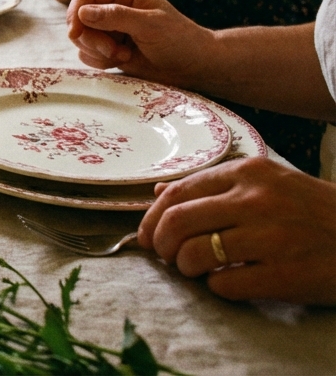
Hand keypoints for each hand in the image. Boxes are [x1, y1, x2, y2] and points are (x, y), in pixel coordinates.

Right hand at [65, 0, 216, 88]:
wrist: (193, 67)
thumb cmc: (179, 40)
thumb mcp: (149, 25)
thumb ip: (115, 17)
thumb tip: (82, 12)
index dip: (76, 11)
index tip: (76, 32)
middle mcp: (113, 7)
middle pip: (78, 18)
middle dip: (90, 38)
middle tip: (112, 50)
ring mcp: (109, 28)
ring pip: (81, 38)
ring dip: (97, 51)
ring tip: (123, 55)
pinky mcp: (108, 47)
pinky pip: (87, 53)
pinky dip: (100, 61)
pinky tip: (122, 60)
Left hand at [137, 156, 335, 303]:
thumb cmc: (314, 213)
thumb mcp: (269, 184)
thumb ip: (215, 187)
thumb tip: (159, 192)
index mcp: (249, 172)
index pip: (178, 192)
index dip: (152, 217)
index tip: (147, 235)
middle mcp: (257, 199)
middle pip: (177, 222)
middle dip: (160, 244)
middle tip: (166, 256)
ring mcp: (272, 237)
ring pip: (194, 254)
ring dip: (186, 268)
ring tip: (197, 270)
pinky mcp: (285, 274)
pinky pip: (224, 285)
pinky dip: (217, 288)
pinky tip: (231, 282)